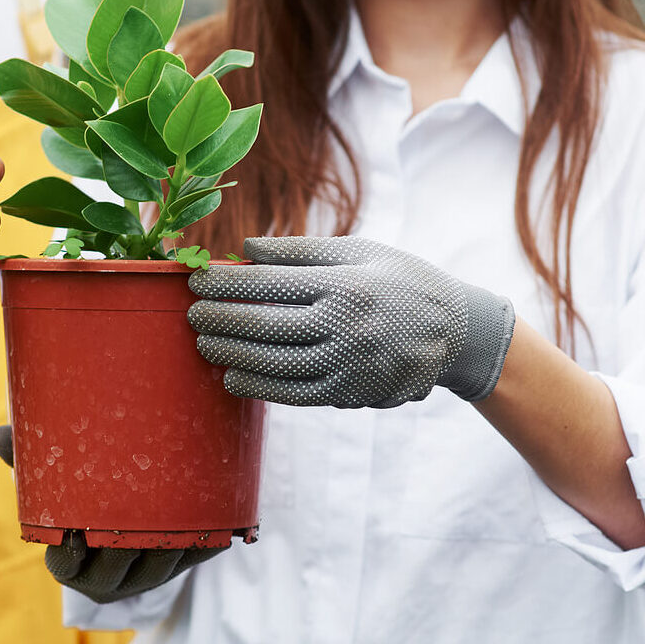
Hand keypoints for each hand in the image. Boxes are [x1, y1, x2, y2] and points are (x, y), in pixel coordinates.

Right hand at [0, 425, 224, 602]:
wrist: (139, 511)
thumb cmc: (85, 496)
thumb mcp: (58, 482)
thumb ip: (32, 462)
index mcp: (73, 564)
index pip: (65, 567)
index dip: (70, 554)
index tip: (75, 532)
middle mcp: (110, 578)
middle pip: (118, 571)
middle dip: (125, 549)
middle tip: (134, 519)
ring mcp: (149, 576)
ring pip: (161, 568)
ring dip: (169, 545)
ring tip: (178, 513)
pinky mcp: (186, 564)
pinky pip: (199, 555)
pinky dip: (207, 538)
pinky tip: (216, 518)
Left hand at [186, 236, 515, 407]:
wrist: (454, 331)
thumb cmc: (399, 280)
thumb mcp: (360, 251)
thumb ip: (301, 251)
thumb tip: (245, 249)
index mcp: (346, 283)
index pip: (270, 284)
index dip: (226, 284)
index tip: (196, 282)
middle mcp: (346, 327)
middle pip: (265, 326)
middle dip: (220, 321)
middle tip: (191, 316)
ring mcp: (349, 365)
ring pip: (274, 365)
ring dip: (232, 356)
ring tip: (204, 346)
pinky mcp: (351, 394)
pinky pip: (294, 394)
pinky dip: (259, 388)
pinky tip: (234, 378)